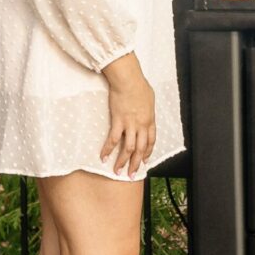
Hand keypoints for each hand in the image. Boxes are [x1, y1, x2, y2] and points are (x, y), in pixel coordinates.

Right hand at [101, 53, 155, 177]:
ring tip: (117, 172)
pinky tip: (103, 157)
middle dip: (136, 163)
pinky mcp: (118, 122)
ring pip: (129, 148)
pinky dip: (107, 150)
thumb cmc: (139, 86)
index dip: (148, 152)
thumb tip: (145, 112)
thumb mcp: (149, 99)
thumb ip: (147, 109)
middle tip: (131, 175)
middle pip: (141, 149)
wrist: (129, 80)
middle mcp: (142, 125)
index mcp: (150, 120)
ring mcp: (130, 124)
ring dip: (122, 161)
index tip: (144, 161)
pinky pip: (113, 140)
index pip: (151, 141)